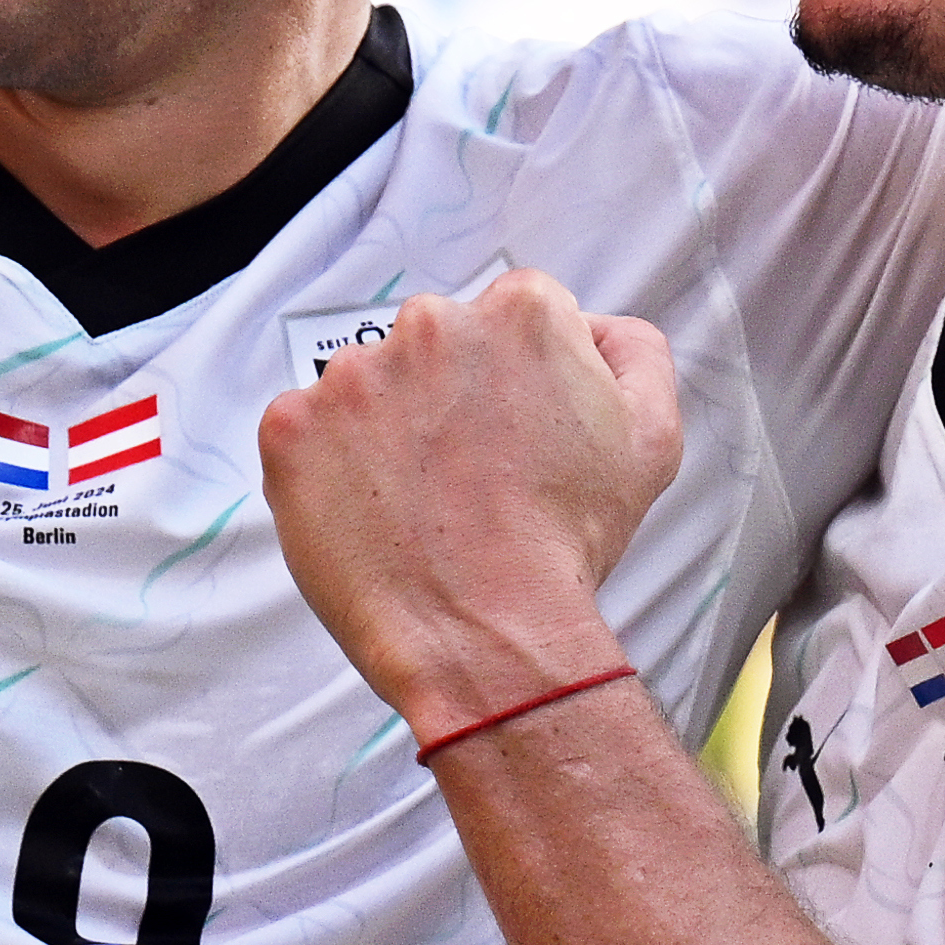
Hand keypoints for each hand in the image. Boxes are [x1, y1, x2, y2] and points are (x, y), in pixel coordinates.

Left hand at [256, 273, 681, 737]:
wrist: (487, 631)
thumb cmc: (565, 544)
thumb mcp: (651, 438)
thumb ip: (633, 353)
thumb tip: (596, 329)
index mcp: (521, 313)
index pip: (513, 316)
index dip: (518, 379)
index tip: (515, 430)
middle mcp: (432, 324)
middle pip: (437, 343)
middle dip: (450, 395)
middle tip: (472, 473)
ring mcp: (353, 374)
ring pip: (369, 386)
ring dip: (388, 428)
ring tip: (423, 501)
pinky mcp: (292, 426)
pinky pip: (306, 430)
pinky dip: (330, 466)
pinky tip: (372, 510)